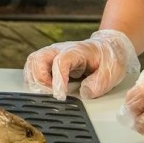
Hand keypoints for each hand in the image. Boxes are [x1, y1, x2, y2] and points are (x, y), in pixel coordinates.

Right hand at [23, 29, 139, 99]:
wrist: (106, 46)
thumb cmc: (107, 58)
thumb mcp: (111, 71)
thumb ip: (99, 83)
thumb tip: (85, 93)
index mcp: (77, 51)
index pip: (60, 62)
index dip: (58, 80)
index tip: (60, 96)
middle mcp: (60, 49)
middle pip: (38, 59)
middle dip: (40, 80)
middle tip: (51, 95)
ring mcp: (52, 53)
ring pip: (32, 62)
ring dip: (35, 80)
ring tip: (46, 93)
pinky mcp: (49, 60)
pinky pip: (33, 67)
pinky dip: (34, 79)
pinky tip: (43, 89)